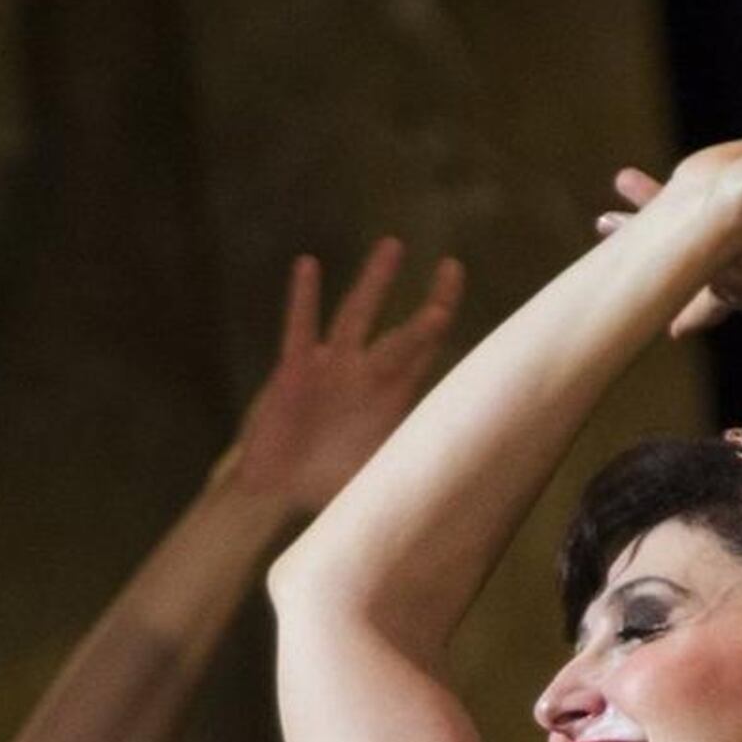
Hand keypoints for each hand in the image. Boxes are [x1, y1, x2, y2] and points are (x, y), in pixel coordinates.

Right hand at [224, 239, 466, 515]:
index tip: (466, 295)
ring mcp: (331, 370)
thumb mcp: (378, 480)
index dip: (446, 324)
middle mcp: (365, 376)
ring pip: (357, 317)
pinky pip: (301, 330)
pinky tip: (309, 266)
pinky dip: (305, 299)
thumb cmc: (327, 487)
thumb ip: (410, 473)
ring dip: (375, 284)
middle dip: (427, 305)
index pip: (427, 354)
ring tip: (394, 247)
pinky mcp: (294, 372)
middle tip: (451, 267)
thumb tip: (458, 483)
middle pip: (403, 334)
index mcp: (391, 399)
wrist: (275, 494)